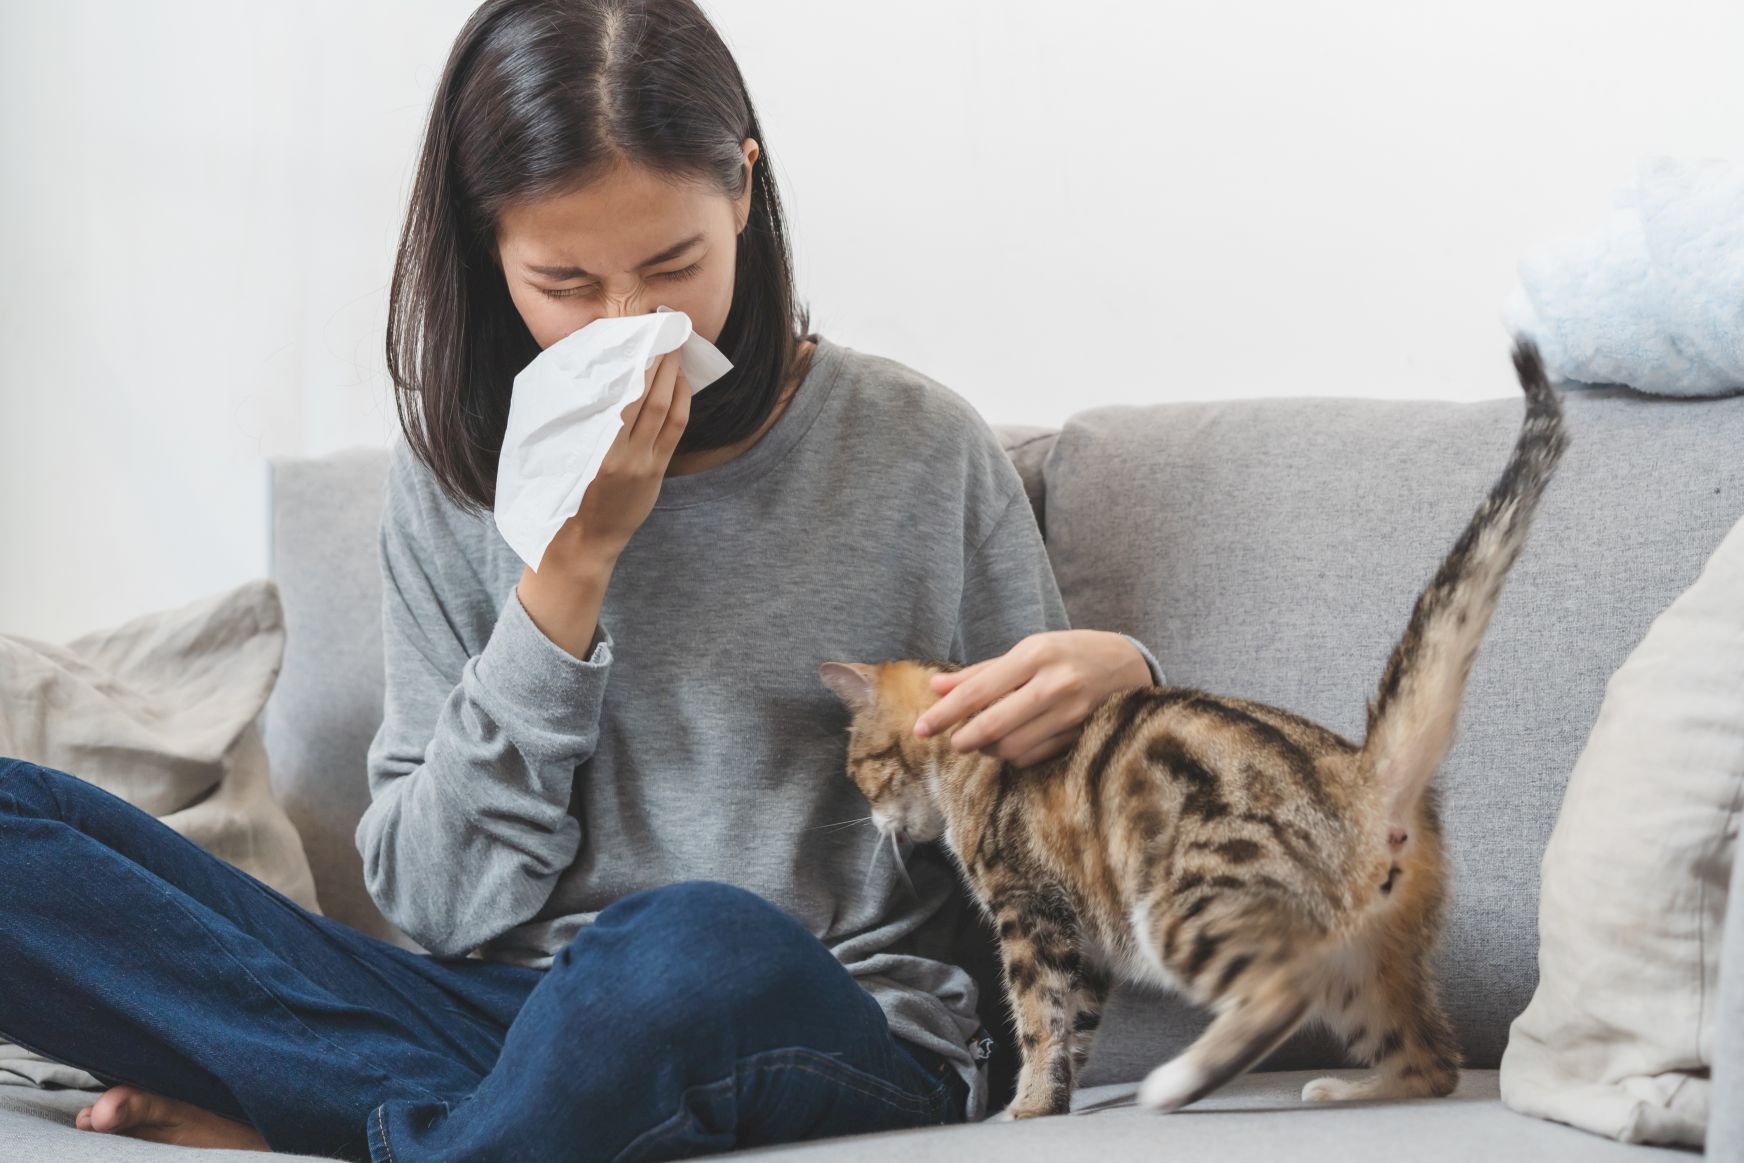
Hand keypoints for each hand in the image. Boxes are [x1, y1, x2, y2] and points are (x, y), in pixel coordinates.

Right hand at [541, 348, 690, 570]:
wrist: (583, 543)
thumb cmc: (564, 495)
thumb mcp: (562, 455)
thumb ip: (581, 421)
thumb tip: (595, 377)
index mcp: (593, 447)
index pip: (622, 395)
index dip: (636, 364)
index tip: (640, 336)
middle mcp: (620, 453)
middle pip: (647, 396)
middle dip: (659, 361)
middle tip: (665, 330)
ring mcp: (642, 463)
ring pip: (664, 409)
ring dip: (673, 376)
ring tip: (676, 348)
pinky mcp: (656, 471)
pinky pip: (674, 430)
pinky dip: (681, 402)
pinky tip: (681, 382)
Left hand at [913, 631, 1151, 766]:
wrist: (1130, 664)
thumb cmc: (1070, 653)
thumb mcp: (1028, 650)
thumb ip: (981, 672)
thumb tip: (935, 687)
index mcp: (1035, 654)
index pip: (977, 691)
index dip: (943, 714)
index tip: (921, 728)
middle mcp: (1054, 684)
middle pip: (992, 726)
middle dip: (963, 739)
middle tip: (951, 742)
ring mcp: (1071, 713)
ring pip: (1011, 748)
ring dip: (988, 749)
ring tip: (982, 740)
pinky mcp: (1080, 735)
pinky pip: (1033, 757)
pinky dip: (1013, 756)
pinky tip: (1009, 745)